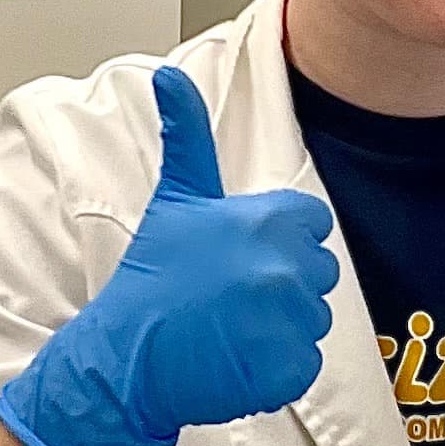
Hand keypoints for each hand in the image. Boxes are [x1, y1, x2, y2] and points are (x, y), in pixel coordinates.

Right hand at [0, 67, 336, 445]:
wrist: (126, 359)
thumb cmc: (151, 280)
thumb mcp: (174, 201)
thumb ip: (187, 135)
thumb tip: (169, 75)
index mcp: (268, 221)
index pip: (313, 224)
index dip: (283, 240)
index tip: (245, 258)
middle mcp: (286, 267)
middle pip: (317, 273)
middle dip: (283, 285)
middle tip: (231, 298)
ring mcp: (291, 320)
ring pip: (312, 320)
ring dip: (279, 329)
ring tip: (230, 330)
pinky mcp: (290, 367)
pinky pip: (305, 364)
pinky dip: (277, 370)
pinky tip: (237, 361)